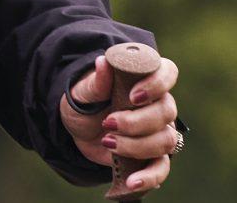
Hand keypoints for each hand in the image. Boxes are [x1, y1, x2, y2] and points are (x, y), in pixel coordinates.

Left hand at [63, 51, 181, 196]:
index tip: (133, 96)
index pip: (168, 72)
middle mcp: (158, 104)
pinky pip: (161, 168)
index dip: (157, 84)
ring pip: (165, 140)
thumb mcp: (81, 91)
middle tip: (108, 123)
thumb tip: (103, 62)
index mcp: (144, 80)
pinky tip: (132, 181)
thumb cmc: (83, 102)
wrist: (77, 128)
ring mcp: (158, 131)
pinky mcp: (152, 156)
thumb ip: (95, 81)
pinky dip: (150, 177)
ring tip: (108, 142)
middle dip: (136, 121)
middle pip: (166, 112)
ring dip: (136, 145)